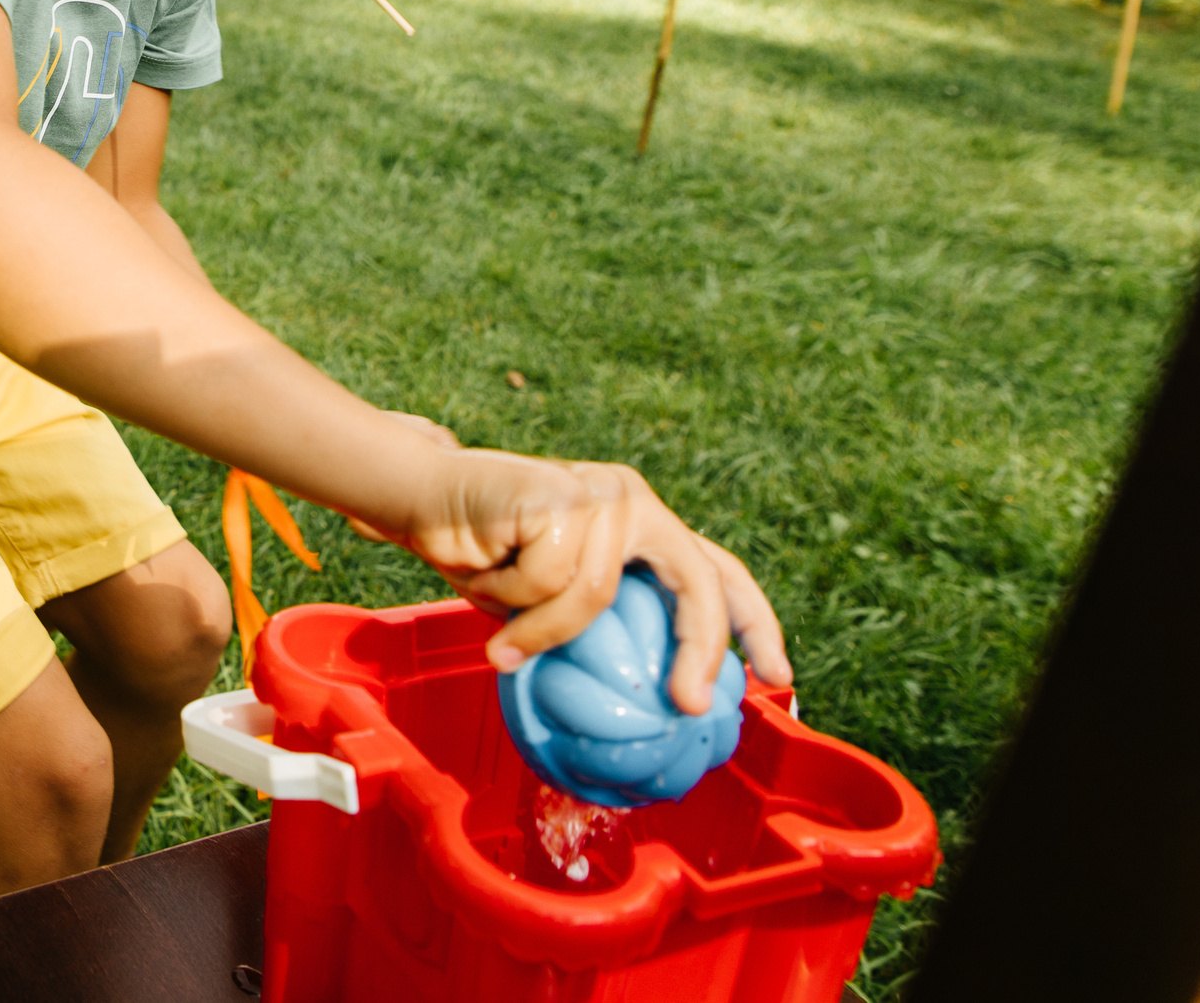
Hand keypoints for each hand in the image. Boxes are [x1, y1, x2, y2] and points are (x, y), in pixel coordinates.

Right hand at [353, 449, 790, 713]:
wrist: (421, 495)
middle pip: (697, 581)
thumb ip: (597, 624)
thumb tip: (642, 703)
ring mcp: (602, 494)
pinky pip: (550, 579)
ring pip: (596, 594)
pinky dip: (511, 597)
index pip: (717, 571)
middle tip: (685, 705)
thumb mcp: (552, 599)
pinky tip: (484, 570)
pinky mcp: (564, 495)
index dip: (754, 623)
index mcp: (642, 525)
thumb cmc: (483, 553)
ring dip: (541, 627)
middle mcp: (633, 502)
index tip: (779, 676)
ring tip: (503, 638)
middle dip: (700, 648)